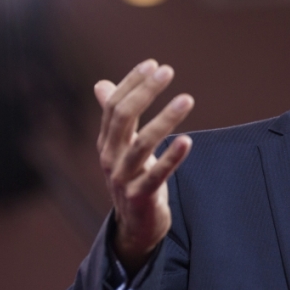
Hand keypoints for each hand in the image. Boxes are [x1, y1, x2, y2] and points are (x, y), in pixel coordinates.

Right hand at [94, 59, 193, 274]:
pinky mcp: (140, 196)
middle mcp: (110, 157)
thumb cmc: (133, 178)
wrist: (135, 225)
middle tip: (168, 71)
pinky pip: (157, 175)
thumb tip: (101, 84)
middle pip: (123, 117)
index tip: (153, 64)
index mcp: (106, 142)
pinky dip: (172, 158)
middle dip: (145, 92)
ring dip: (165, 119)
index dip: (132, 83)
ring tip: (187, 99)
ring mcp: (123, 178)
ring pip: (141, 143)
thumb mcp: (121, 146)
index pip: (114, 105)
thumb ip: (115, 117)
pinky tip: (188, 141)